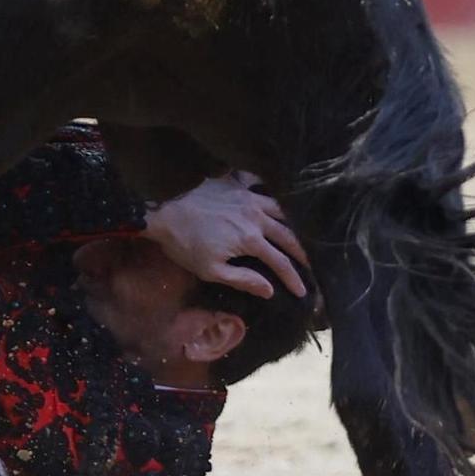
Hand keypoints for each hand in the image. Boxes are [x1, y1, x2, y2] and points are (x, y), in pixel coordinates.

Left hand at [141, 171, 307, 299]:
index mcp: (251, 239)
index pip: (281, 262)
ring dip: (292, 222)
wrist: (162, 210)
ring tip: (299, 233)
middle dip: (302, 252)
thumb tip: (270, 289)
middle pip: (288, 235)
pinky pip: (259, 184)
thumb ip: (243, 279)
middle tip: (312, 263)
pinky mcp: (235, 184)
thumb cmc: (184, 244)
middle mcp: (256, 215)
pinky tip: (273, 196)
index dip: (294, 278)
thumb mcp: (211, 270)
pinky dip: (270, 191)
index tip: (303, 292)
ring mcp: (247, 197)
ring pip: (279, 208)